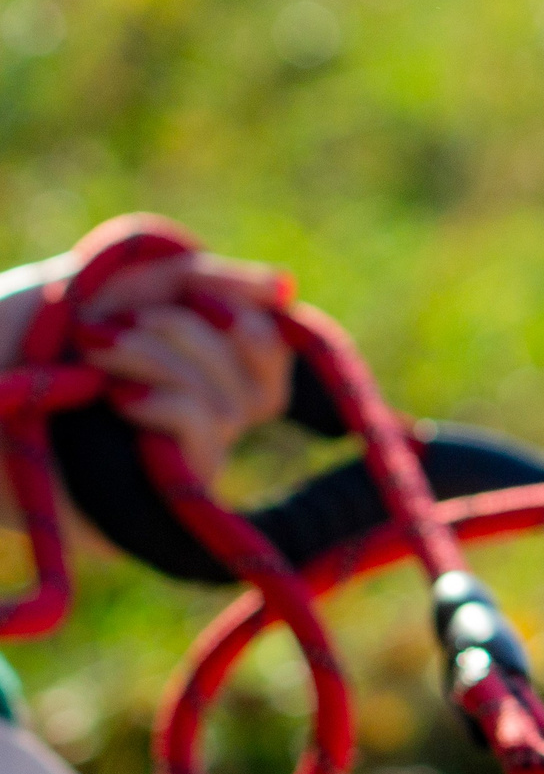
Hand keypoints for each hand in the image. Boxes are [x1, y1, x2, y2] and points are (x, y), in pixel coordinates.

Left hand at [78, 254, 292, 487]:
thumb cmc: (18, 335)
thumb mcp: (113, 281)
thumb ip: (196, 278)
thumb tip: (287, 286)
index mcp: (189, 367)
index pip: (269, 352)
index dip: (247, 315)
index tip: (193, 289)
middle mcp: (197, 417)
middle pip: (261, 378)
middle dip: (187, 330)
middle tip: (108, 324)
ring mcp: (185, 460)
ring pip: (231, 404)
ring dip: (156, 358)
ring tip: (90, 349)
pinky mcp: (165, 495)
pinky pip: (206, 432)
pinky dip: (166, 401)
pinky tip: (115, 398)